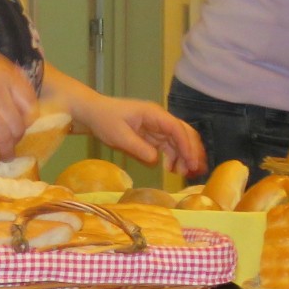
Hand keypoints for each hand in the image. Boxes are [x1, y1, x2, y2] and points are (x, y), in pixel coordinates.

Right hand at [0, 44, 38, 169]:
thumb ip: (4, 77)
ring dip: (6, 151)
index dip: (28, 119)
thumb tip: (19, 96)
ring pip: (2, 136)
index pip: (29, 104)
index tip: (24, 126)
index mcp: (6, 74)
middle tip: (12, 144)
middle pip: (17, 124)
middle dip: (17, 138)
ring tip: (5, 157)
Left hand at [73, 93, 207, 177]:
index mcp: (154, 114)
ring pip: (179, 141)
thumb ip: (139, 148)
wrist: (93, 113)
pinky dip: (174, 158)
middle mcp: (160, 119)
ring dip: (184, 156)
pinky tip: (172, 170)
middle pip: (184, 133)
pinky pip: (169, 146)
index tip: (191, 162)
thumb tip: (157, 161)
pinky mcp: (152, 136)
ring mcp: (157, 127)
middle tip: (195, 170)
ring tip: (185, 174)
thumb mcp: (119, 136)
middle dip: (192, 151)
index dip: (186, 145)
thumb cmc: (105, 120)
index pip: (177, 129)